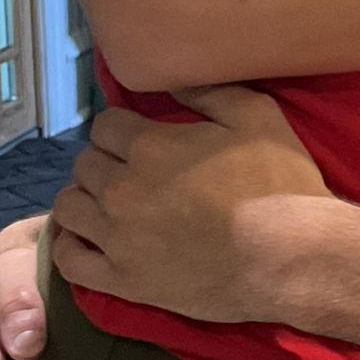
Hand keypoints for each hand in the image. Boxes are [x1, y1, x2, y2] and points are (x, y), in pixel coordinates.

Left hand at [50, 89, 336, 325]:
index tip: (141, 138)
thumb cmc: (280, 186)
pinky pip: (70, 261)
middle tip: (133, 172)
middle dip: (104, 161)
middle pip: (84, 164)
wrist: (291, 257)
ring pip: (68, 208)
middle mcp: (121, 189)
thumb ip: (211, 92)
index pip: (105, 125)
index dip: (123, 128)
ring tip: (109, 204)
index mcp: (150, 147)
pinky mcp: (122, 279)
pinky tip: (88, 239)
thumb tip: (171, 80)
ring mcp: (117, 238)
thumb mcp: (260, 118)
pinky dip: (70, 246)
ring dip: (84, 199)